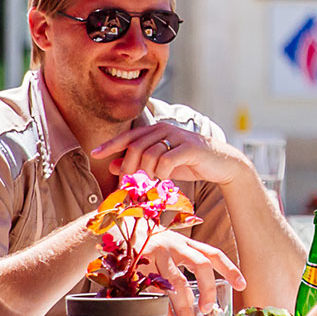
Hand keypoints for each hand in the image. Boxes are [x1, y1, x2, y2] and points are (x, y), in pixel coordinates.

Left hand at [89, 122, 242, 185]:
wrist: (222, 164)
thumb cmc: (190, 163)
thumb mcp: (161, 165)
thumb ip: (140, 163)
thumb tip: (114, 165)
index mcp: (156, 131)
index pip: (128, 136)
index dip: (110, 144)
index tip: (94, 154)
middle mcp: (165, 130)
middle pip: (135, 147)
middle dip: (128, 168)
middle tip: (128, 186)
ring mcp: (178, 137)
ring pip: (149, 155)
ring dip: (146, 173)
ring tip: (150, 184)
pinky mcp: (190, 148)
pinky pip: (166, 161)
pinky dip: (161, 173)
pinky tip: (165, 180)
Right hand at [140, 227, 244, 315]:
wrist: (115, 229)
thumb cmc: (147, 246)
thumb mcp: (169, 251)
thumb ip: (183, 270)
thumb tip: (194, 305)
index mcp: (186, 243)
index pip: (213, 254)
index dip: (230, 269)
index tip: (242, 285)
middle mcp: (175, 245)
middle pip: (200, 264)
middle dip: (208, 290)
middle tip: (208, 310)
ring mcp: (158, 252)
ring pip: (176, 281)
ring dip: (184, 307)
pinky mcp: (140, 261)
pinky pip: (154, 289)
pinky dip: (161, 308)